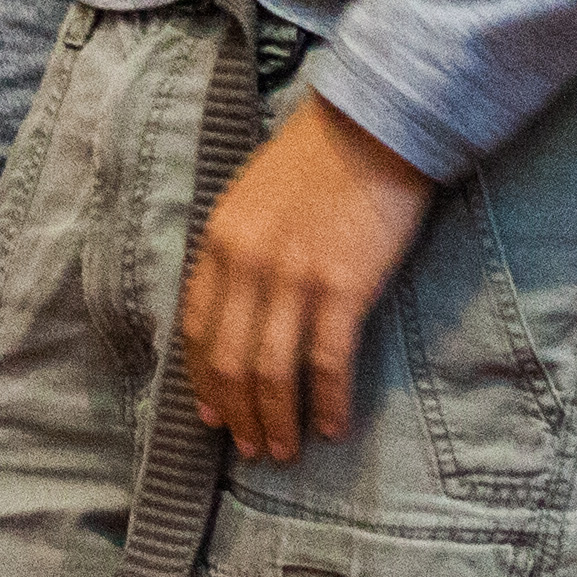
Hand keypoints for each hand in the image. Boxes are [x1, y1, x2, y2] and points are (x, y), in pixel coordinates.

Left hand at [175, 98, 435, 463]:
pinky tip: (333, 426)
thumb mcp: (253, 198)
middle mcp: (248, 265)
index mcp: (220, 241)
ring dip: (277, 421)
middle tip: (251, 448)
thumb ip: (238, 252)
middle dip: (238, 415)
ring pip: (273, 373)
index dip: (203, 382)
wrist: (378, 125)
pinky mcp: (344, 287)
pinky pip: (328, 363)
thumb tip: (236, 316)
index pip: (198, 330)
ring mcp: (295, 278)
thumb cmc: (320, 158)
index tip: (211, 416)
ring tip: (286, 451)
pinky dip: (328, 402)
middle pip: (231, 362)